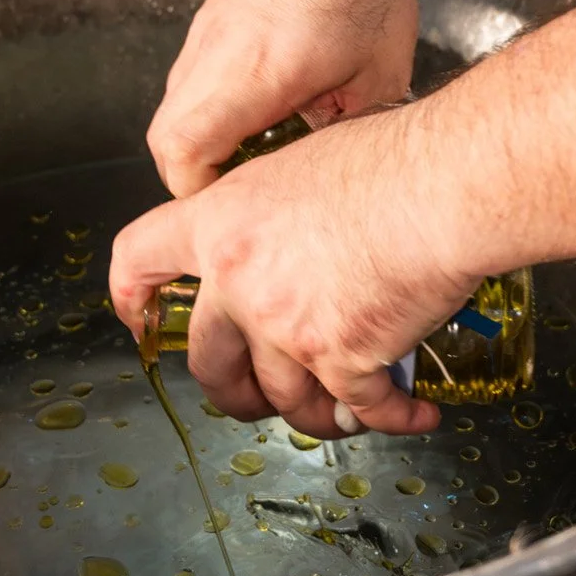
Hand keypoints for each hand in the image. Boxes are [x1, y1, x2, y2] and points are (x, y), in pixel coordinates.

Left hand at [111, 102, 453, 436]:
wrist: (443, 185)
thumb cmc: (393, 157)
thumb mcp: (305, 163)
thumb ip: (280, 213)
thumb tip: (301, 236)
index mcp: (223, 222)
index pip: (141, 258)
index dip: (132, 295)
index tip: (140, 318)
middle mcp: (241, 280)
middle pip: (209, 360)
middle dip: (231, 392)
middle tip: (253, 398)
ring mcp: (287, 326)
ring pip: (283, 398)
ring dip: (315, 414)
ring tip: (342, 412)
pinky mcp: (342, 360)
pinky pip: (363, 408)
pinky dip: (390, 417)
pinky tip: (413, 413)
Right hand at [148, 0, 420, 196]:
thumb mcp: (378, 75)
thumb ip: (341, 135)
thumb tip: (324, 176)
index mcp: (256, 70)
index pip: (183, 153)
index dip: (201, 193)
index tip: (237, 203)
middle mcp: (216, 50)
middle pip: (164, 138)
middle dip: (196, 173)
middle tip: (245, 183)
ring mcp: (206, 29)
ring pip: (175, 106)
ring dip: (205, 136)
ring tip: (261, 141)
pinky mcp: (210, 16)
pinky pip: (192, 76)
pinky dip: (212, 103)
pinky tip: (263, 101)